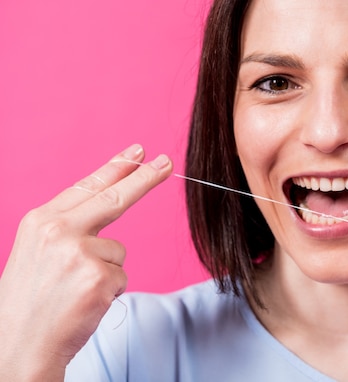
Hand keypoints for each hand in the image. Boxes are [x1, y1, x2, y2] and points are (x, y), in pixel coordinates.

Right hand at [0, 145, 171, 380]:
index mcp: (41, 221)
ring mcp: (80, 254)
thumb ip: (70, 228)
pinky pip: (122, 277)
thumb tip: (111, 205)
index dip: (115, 168)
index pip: (87, 187)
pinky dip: (110, 291)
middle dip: (144, 178)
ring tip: (75, 291)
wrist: (16, 347)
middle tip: (166, 162)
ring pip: (119, 251)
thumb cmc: (30, 303)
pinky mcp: (100, 278)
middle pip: (115, 198)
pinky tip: (84, 303)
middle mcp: (59, 231)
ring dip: (107, 271)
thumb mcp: (38, 253)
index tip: (137, 152)